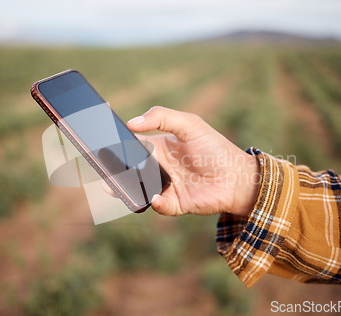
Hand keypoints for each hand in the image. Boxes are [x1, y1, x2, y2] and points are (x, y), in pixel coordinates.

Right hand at [116, 106, 258, 216]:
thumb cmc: (215, 148)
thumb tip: (132, 123)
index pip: (132, 146)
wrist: (238, 176)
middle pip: (130, 170)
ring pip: (138, 190)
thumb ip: (162, 117)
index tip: (102, 146)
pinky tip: (155, 197)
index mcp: (159, 147)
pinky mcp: (175, 204)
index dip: (117, 146)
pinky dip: (155, 203)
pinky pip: (158, 205)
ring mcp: (166, 186)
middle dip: (115, 171)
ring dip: (126, 189)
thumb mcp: (190, 124)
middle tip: (103, 170)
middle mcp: (159, 168)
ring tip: (114, 187)